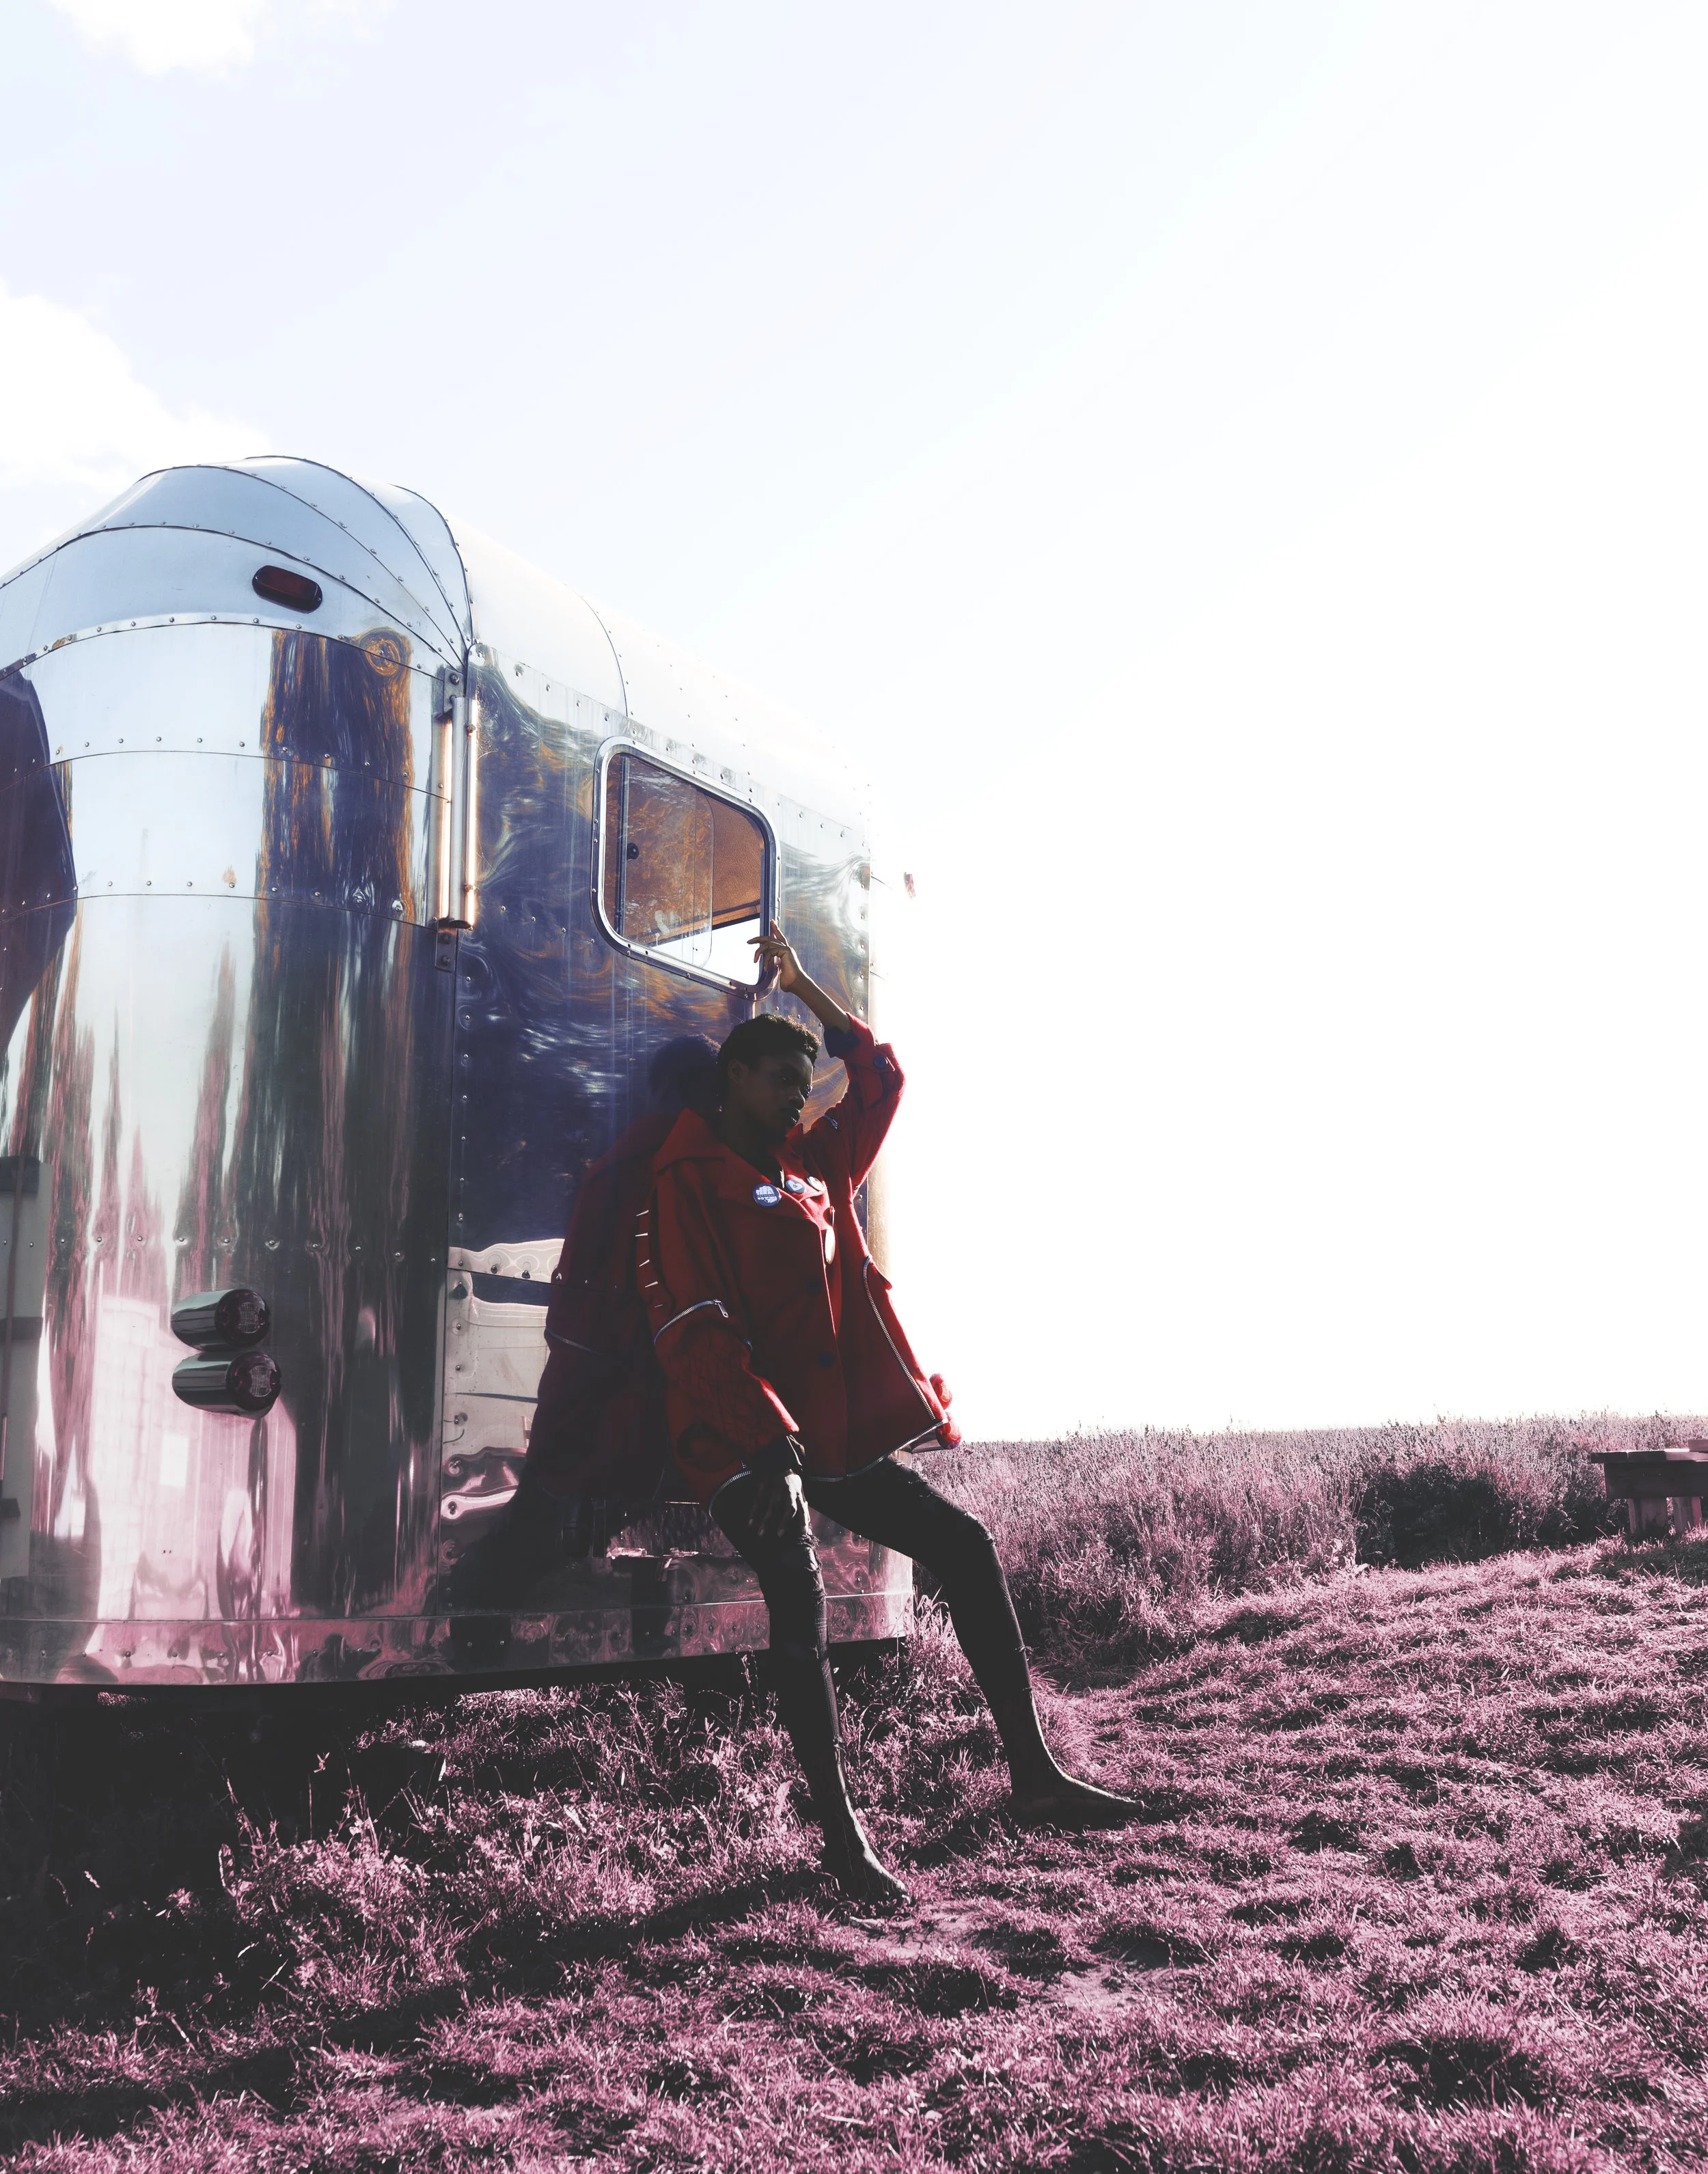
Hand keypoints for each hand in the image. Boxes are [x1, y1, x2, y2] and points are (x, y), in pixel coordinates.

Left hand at [749, 922, 851, 1036]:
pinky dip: (765, 960)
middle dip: (759, 938)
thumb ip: (775, 968)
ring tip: (754, 961)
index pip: (780, 937)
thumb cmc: (789, 982)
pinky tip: (765, 968)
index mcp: (785, 952)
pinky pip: (770, 951)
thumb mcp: (778, 973)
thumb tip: (770, 970)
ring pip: (767, 945)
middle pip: (770, 938)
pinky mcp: (785, 951)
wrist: (796, 983)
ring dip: (758, 953)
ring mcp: (786, 949)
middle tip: (748, 942)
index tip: (772, 921)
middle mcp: (786, 948)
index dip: (776, 929)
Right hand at [753, 1468, 806, 1542]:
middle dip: (784, 1522)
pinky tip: (750, 1523)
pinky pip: (758, 1501)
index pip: (802, 1508)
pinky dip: (754, 1512)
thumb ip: (802, 1505)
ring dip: (766, 1521)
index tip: (804, 1532)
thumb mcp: (800, 1490)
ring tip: (761, 1534)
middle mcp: (787, 1493)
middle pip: (787, 1509)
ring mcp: (775, 1490)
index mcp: (797, 1494)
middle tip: (779, 1535)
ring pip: (771, 1507)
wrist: (778, 1461)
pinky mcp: (764, 1487)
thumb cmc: (791, 1480)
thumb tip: (808, 1521)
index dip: (803, 1520)